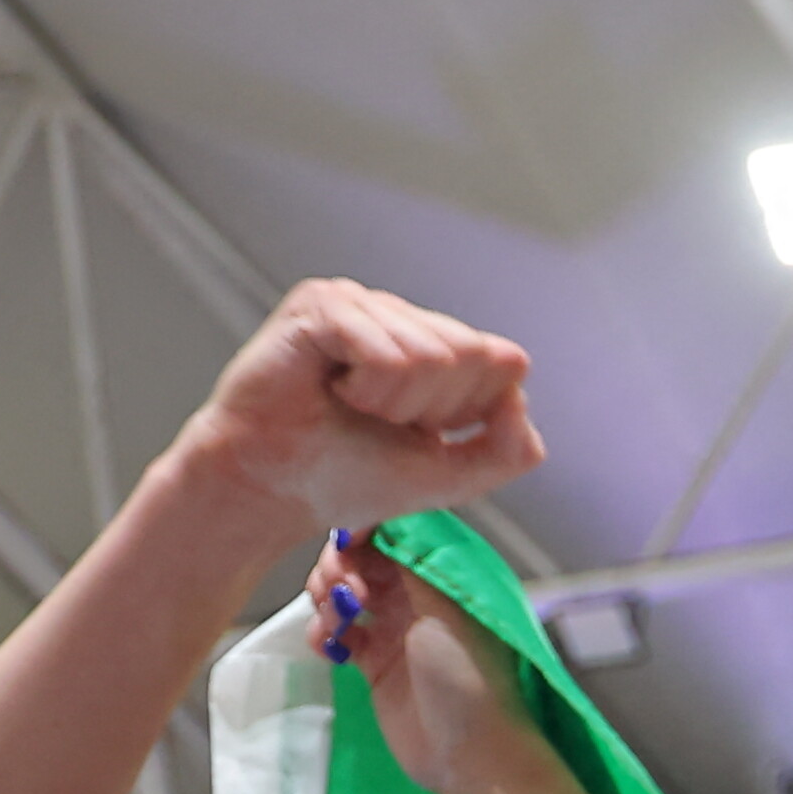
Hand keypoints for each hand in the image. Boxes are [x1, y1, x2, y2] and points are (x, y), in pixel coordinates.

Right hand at [168, 282, 545, 548]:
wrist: (272, 491)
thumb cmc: (348, 478)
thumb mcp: (452, 476)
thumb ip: (509, 449)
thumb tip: (520, 397)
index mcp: (435, 344)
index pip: (505, 362)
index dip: (466, 414)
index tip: (414, 431)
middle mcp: (401, 316)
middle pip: (472, 355)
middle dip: (430, 409)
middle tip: (375, 420)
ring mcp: (362, 302)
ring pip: (432, 356)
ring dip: (393, 404)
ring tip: (350, 406)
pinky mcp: (322, 304)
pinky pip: (388, 353)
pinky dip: (368, 390)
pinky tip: (333, 391)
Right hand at [310, 530, 527, 787]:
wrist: (470, 755)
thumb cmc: (468, 678)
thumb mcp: (443, 607)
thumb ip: (407, 560)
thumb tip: (373, 521)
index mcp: (442, 578)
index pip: (392, 534)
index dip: (362, 532)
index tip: (343, 543)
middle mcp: (418, 598)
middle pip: (361, 559)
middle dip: (339, 566)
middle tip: (340, 591)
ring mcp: (394, 630)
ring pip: (343, 594)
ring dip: (327, 598)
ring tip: (334, 621)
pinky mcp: (374, 664)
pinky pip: (337, 633)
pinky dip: (323, 632)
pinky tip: (326, 645)